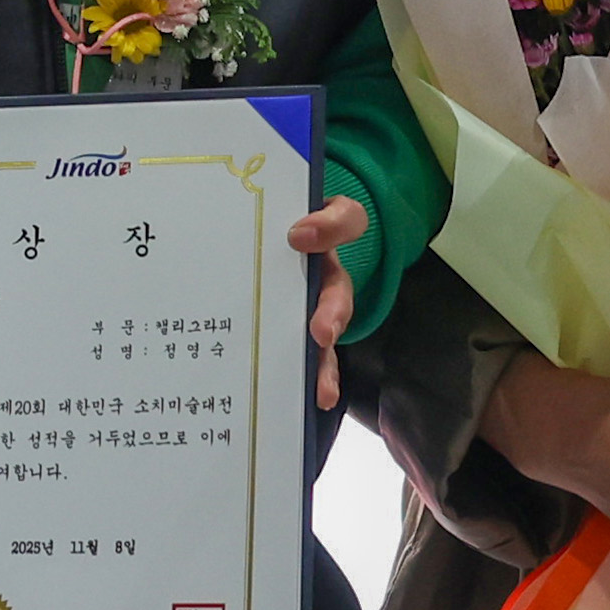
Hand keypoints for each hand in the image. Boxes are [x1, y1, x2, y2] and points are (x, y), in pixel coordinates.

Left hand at [283, 196, 365, 409]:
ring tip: (323, 390)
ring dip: (325, 362)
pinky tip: (316, 400)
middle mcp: (326, 270)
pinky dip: (317, 377)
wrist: (264, 238)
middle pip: (339, 292)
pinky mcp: (300, 330)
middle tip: (321, 333)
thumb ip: (299, 217)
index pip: (345, 220)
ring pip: (327, 333)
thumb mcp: (281, 209)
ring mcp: (315, 302)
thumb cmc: (275, 224)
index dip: (328, 228)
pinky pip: (312, 355)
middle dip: (331, 314)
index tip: (297, 237)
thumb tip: (297, 232)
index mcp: (324, 234)